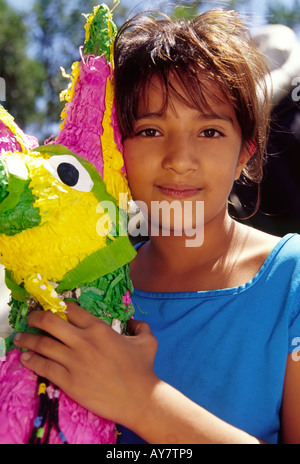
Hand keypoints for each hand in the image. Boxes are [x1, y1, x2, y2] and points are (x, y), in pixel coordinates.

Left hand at [13, 302, 157, 429]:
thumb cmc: (143, 369)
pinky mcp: (69, 381)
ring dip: (28, 339)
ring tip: (20, 337)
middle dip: (36, 317)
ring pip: (43, 344)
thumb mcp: (147, 341)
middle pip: (51, 323)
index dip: (58, 306)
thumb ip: (140, 326)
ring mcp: (74, 361)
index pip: (71, 310)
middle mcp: (83, 341)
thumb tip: (133, 322)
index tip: (51, 306)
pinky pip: (44, 367)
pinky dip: (32, 361)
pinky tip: (25, 358)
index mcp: (99, 329)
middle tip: (30, 317)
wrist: (139, 398)